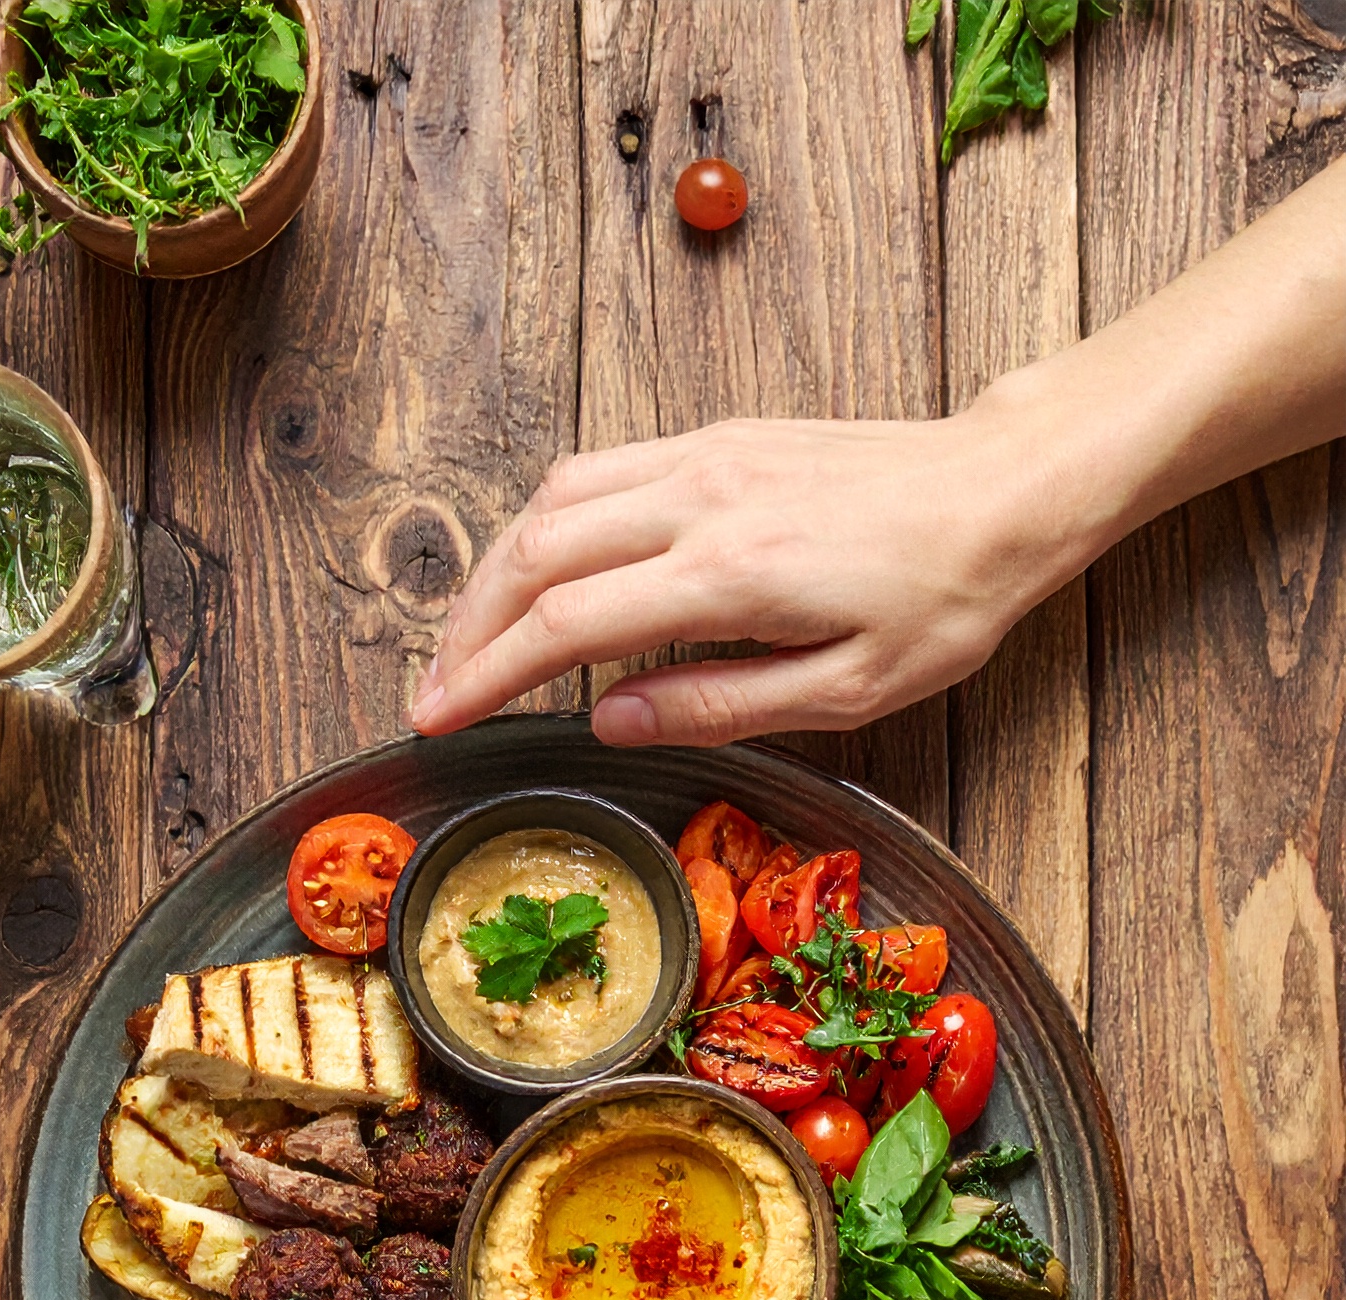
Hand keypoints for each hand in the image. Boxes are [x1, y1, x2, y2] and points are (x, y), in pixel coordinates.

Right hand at [411, 408, 1051, 749]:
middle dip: (468, 627)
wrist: (1006, 489)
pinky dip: (545, 526)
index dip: (489, 674)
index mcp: (732, 571)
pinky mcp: (718, 438)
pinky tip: (536, 574)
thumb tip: (609, 721)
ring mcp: (706, 455)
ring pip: (554, 499)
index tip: (440, 718)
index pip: (568, 624)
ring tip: (470, 640)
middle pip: (536, 552)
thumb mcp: (847, 691)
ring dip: (494, 571)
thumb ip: (717, 706)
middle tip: (434, 693)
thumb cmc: (945, 600)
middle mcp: (703, 496)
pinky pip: (598, 472)